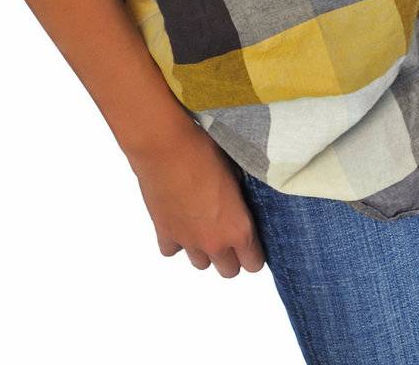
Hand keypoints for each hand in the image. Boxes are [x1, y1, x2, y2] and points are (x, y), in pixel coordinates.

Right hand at [127, 123, 266, 276]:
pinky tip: (178, 219)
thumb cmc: (203, 151)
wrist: (165, 146)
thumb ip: (239, 198)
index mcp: (238, 229)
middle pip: (228, 271)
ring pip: (201, 264)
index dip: (253, 252)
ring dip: (203, 249)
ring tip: (201, 223)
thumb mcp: (234, 171)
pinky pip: (173, 250)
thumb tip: (238, 201)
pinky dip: (175, 239)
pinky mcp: (164, 233)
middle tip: (226, 231)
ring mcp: (187, 241)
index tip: (250, 238)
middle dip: (230, 255)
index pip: (254, 264)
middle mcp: (214, 242)